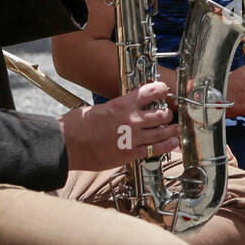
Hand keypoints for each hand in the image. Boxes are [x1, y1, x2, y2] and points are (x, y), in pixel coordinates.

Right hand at [59, 81, 179, 170]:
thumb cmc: (78, 125)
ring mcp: (132, 138)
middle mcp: (131, 120)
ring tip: (176, 129)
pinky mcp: (129, 154)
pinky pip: (154, 150)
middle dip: (168, 114)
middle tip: (169, 114)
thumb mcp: (100, 108)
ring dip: (172, 130)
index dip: (162, 89)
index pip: (150, 92)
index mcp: (122, 104)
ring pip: (162, 132)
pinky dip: (166, 146)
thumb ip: (117, 109)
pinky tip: (172, 144)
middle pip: (161, 114)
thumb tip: (125, 108)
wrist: (68, 144)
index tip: (165, 90)